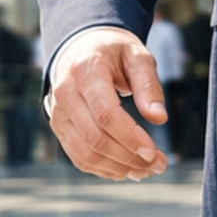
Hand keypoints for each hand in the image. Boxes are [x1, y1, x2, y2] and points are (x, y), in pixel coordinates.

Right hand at [48, 28, 168, 180]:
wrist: (80, 47)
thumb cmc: (113, 51)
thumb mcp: (137, 55)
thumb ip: (148, 85)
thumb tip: (159, 118)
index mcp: (85, 70)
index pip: (105, 114)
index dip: (129, 137)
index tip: (153, 151)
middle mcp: (65, 93)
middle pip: (95, 138)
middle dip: (130, 158)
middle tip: (159, 164)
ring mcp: (58, 113)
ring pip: (86, 154)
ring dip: (119, 168)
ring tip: (147, 169)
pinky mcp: (59, 127)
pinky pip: (79, 157)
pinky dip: (105, 169)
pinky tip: (127, 169)